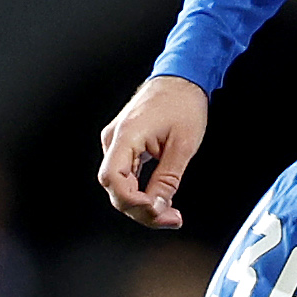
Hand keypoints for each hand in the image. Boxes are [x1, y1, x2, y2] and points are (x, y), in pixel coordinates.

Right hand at [96, 75, 209, 229]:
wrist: (183, 77)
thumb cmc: (183, 103)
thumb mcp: (182, 146)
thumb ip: (167, 180)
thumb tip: (157, 207)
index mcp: (126, 135)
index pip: (113, 180)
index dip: (132, 202)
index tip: (156, 211)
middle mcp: (114, 139)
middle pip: (115, 188)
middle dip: (141, 209)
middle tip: (171, 219)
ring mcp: (117, 142)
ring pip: (120, 184)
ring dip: (141, 203)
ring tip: (169, 214)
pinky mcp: (124, 144)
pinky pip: (126, 175)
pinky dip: (140, 190)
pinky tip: (157, 199)